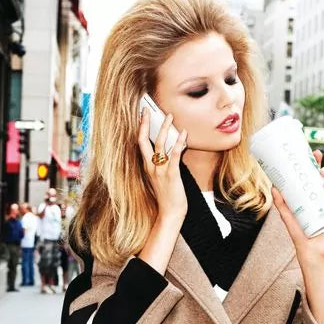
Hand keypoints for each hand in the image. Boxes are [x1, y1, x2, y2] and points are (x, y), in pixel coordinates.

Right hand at [138, 109, 187, 223]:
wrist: (170, 213)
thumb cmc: (167, 197)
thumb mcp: (160, 179)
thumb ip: (160, 165)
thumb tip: (167, 152)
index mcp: (147, 167)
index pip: (140, 144)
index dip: (140, 129)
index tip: (142, 115)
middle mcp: (151, 167)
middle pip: (144, 141)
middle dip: (145, 124)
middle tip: (147, 109)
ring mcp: (160, 171)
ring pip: (159, 145)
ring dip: (164, 129)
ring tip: (170, 116)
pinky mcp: (171, 175)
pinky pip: (174, 156)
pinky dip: (178, 143)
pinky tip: (183, 133)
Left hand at [272, 150, 323, 264]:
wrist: (309, 250)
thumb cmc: (299, 233)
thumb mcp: (287, 216)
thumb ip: (281, 203)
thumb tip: (273, 187)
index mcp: (312, 194)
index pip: (315, 175)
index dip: (317, 163)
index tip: (316, 153)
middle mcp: (323, 197)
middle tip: (321, 171)